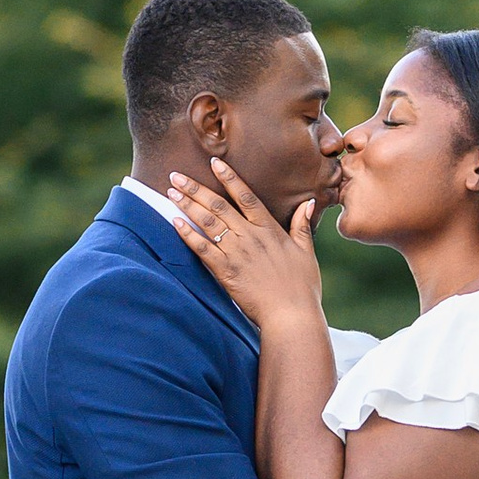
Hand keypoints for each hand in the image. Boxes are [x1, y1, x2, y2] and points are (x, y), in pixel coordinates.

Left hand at [164, 158, 325, 332]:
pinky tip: (174, 222)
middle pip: (218, 205)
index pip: (246, 196)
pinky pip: (202, 248)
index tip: (214, 163)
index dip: (229, 177)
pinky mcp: (225, 271)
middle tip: (176, 175)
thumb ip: (302, 225)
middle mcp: (250, 236)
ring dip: (187, 205)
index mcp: (269, 229)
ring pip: (207, 222)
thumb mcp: (306, 252)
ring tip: (171, 191)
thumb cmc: (302, 287)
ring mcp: (237, 253)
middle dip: (195, 188)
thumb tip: (308, 202)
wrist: (291, 316)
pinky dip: (187, 234)